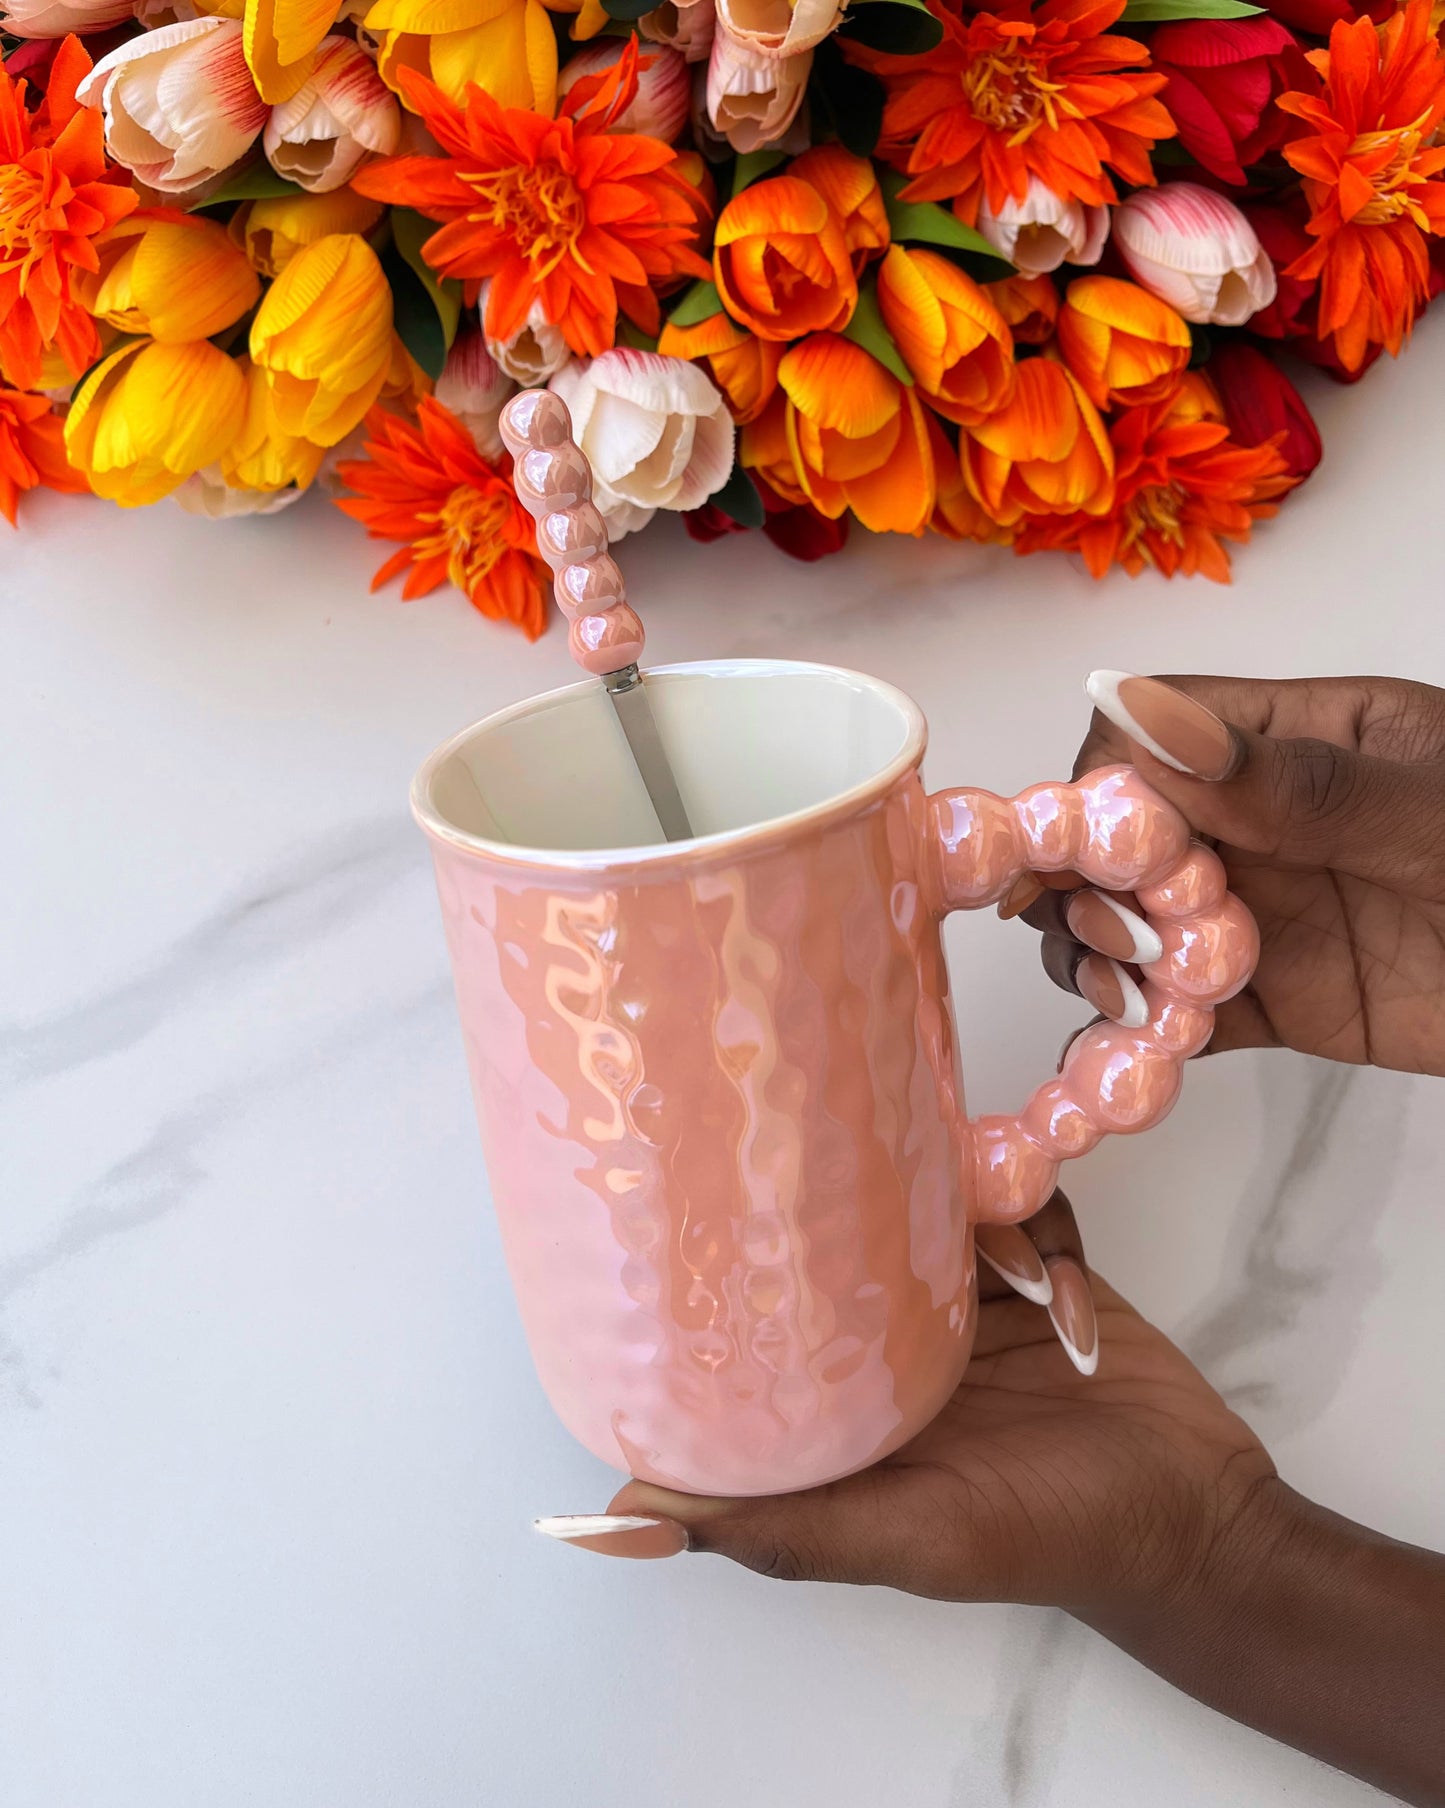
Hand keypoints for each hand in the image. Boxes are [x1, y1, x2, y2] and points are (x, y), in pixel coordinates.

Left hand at [543, 1195, 1444, 1806]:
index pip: (765, 1314)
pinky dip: (1045, 1234)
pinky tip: (1065, 1294)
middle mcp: (896, 1339)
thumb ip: (779, 1527)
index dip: (727, 1260)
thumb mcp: (905, 1540)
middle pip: (847, 1231)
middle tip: (844, 1147)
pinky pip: (1024, 1207)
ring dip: (965, 1210)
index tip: (702, 1201)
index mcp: (844, 1398)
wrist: (1200, 1522)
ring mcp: (969, 1300)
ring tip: (1002, 1259)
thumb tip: (618, 1519)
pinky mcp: (1043, 1272)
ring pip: (935, 1201)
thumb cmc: (1048, 1542)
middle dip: (849, 1189)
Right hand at [1019, 673, 1444, 1075]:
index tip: (1123, 857)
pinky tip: (1151, 1050)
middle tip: (1134, 944)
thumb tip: (1144, 715)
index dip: (1105, 793)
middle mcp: (1259, 822)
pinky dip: (1145, 1034)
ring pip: (1127, 925)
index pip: (1146, 735)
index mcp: (1295, 740)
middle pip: (1115, 837)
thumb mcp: (1433, 815)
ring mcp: (1261, 914)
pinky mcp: (1275, 1004)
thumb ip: (1296, 781)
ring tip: (1143, 1001)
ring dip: (1105, 963)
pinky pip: (1179, 1012)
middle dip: (1090, 888)